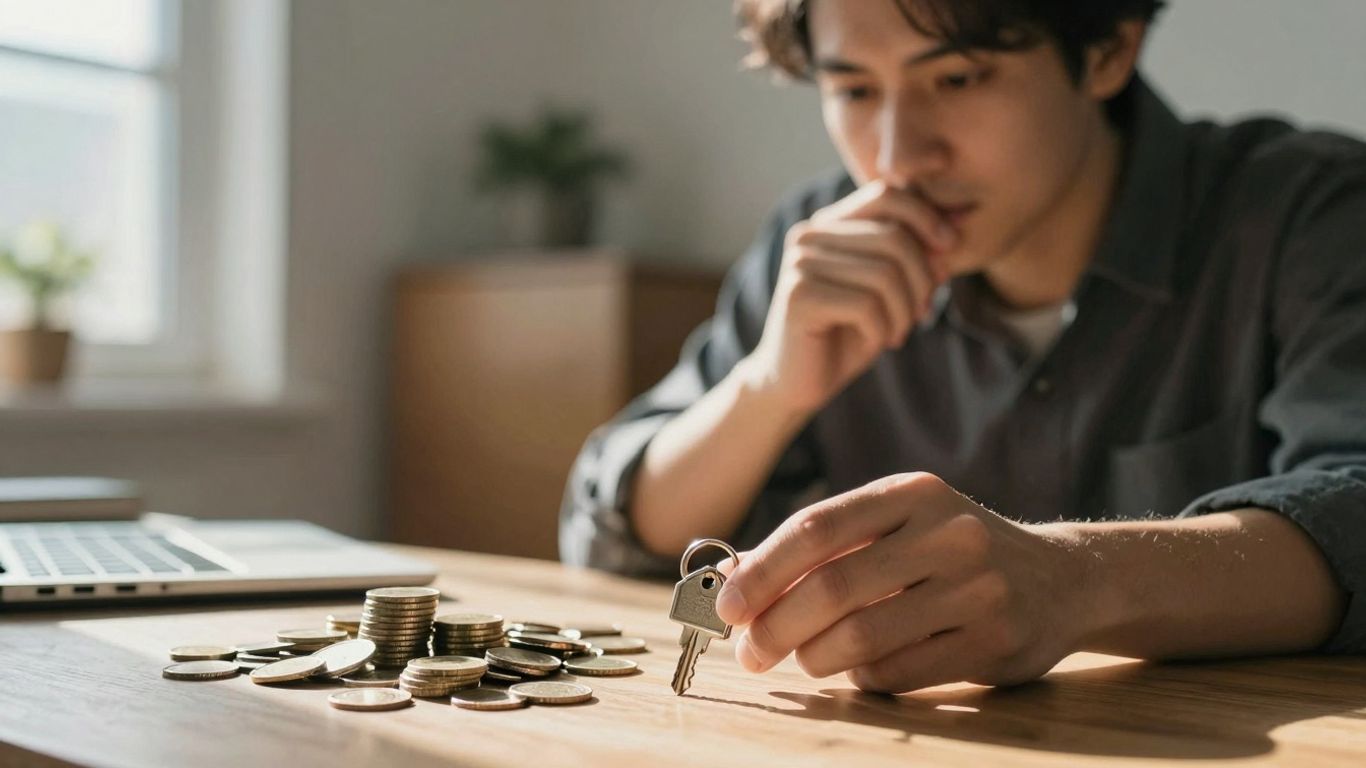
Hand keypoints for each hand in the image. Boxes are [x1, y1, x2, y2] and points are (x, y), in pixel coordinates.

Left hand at [713, 472, 1089, 692]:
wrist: (1063, 578)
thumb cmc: (952, 552)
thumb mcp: (899, 525)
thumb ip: (825, 545)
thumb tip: (733, 577)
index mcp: (912, 493)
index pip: (817, 528)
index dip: (762, 572)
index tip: (726, 606)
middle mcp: (948, 533)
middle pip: (834, 587)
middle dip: (776, 627)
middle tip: (749, 652)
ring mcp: (976, 588)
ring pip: (864, 636)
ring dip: (816, 657)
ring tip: (803, 659)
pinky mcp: (993, 641)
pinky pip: (901, 671)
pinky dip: (863, 676)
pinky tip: (858, 669)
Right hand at [739, 181, 956, 416]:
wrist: (797, 384)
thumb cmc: (847, 334)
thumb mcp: (891, 292)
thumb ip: (917, 258)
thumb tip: (957, 228)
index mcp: (828, 224)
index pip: (886, 196)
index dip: (926, 218)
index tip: (948, 252)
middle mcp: (809, 235)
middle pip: (893, 238)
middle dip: (921, 280)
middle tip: (922, 314)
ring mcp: (800, 263)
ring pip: (884, 274)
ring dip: (904, 312)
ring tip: (898, 334)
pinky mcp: (799, 296)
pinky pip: (866, 305)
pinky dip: (883, 329)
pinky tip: (877, 343)